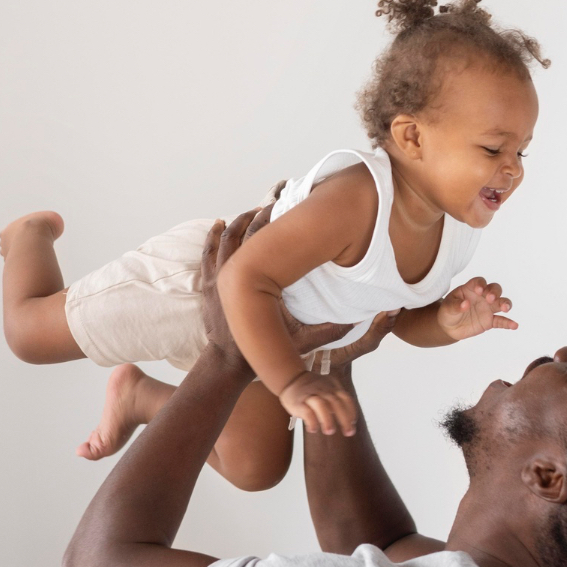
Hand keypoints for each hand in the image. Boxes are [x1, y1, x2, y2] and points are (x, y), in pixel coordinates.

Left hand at [201, 208, 355, 365]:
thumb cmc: (264, 350)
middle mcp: (234, 275)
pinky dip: (213, 236)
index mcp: (256, 283)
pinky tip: (219, 224)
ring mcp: (217, 279)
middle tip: (273, 203)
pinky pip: (207, 253)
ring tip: (253, 211)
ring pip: (226, 239)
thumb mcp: (303, 341)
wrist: (230, 363)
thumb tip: (359, 316)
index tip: (287, 206)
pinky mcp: (208, 285)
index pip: (264, 241)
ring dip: (239, 222)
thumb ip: (330, 330)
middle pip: (244, 233)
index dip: (275, 221)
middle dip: (259, 215)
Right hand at [279, 369, 357, 436]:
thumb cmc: (312, 389)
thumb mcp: (328, 389)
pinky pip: (306, 411)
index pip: (346, 398)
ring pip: (320, 405)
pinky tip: (313, 429)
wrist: (291, 378)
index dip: (351, 411)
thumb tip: (350, 421)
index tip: (353, 423)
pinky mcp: (298, 402)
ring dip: (327, 419)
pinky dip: (311, 421)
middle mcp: (322, 390)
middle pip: (336, 403)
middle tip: (349, 433)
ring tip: (329, 432)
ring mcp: (310, 395)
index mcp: (332, 387)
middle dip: (344, 419)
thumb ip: (337, 401)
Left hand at [437, 277, 516, 340]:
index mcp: (471, 289)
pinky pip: (501, 321)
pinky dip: (508, 323)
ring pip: (501, 302)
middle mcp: (482, 296)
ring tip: (505, 308)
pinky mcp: (490, 321)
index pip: (479, 282)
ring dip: (505, 303)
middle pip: (494, 289)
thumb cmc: (448, 312)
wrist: (449, 327)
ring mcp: (487, 308)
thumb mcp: (447, 308)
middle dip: (494, 292)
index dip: (481, 284)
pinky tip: (514, 326)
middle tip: (490, 299)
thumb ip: (456, 305)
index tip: (479, 290)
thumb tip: (465, 304)